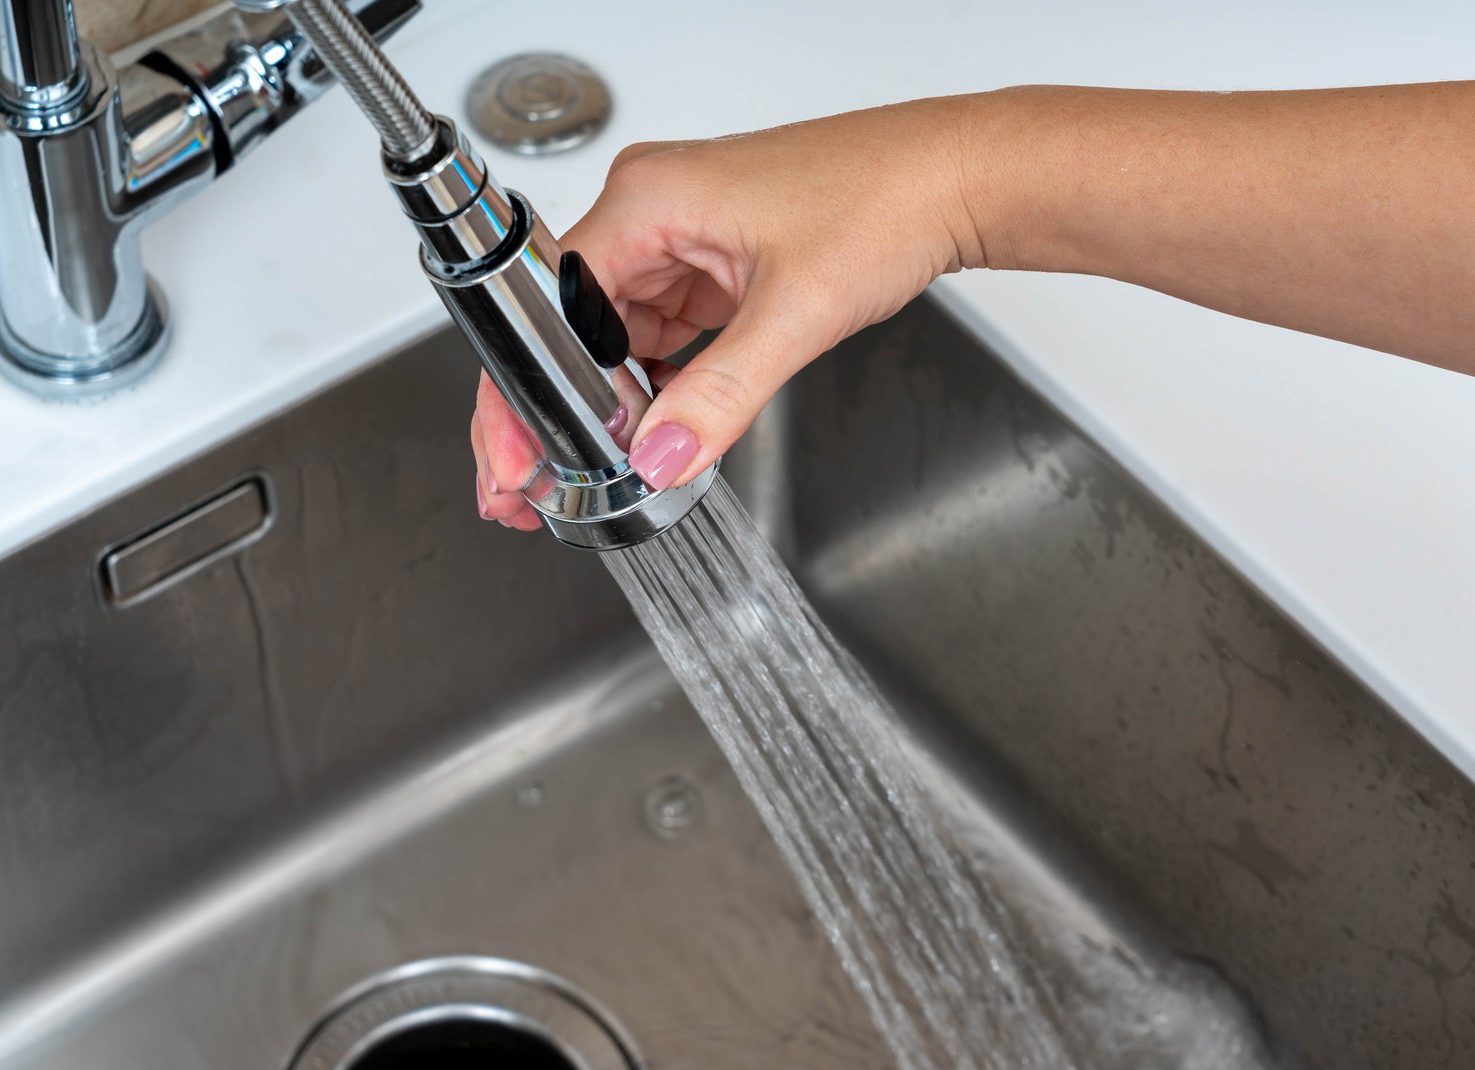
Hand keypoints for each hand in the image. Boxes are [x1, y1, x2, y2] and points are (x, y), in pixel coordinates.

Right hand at [470, 95, 984, 527]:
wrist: (952, 182)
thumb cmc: (885, 199)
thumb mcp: (796, 314)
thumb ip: (720, 396)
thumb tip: (662, 457)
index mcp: (649, 198)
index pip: (548, 305)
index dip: (527, 390)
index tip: (522, 456)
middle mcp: (652, 210)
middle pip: (570, 326)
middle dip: (561, 408)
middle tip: (544, 482)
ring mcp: (681, 237)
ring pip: (614, 336)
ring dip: (613, 399)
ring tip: (607, 461)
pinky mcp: (711, 262)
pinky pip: (659, 332)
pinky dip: (657, 381)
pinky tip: (660, 422)